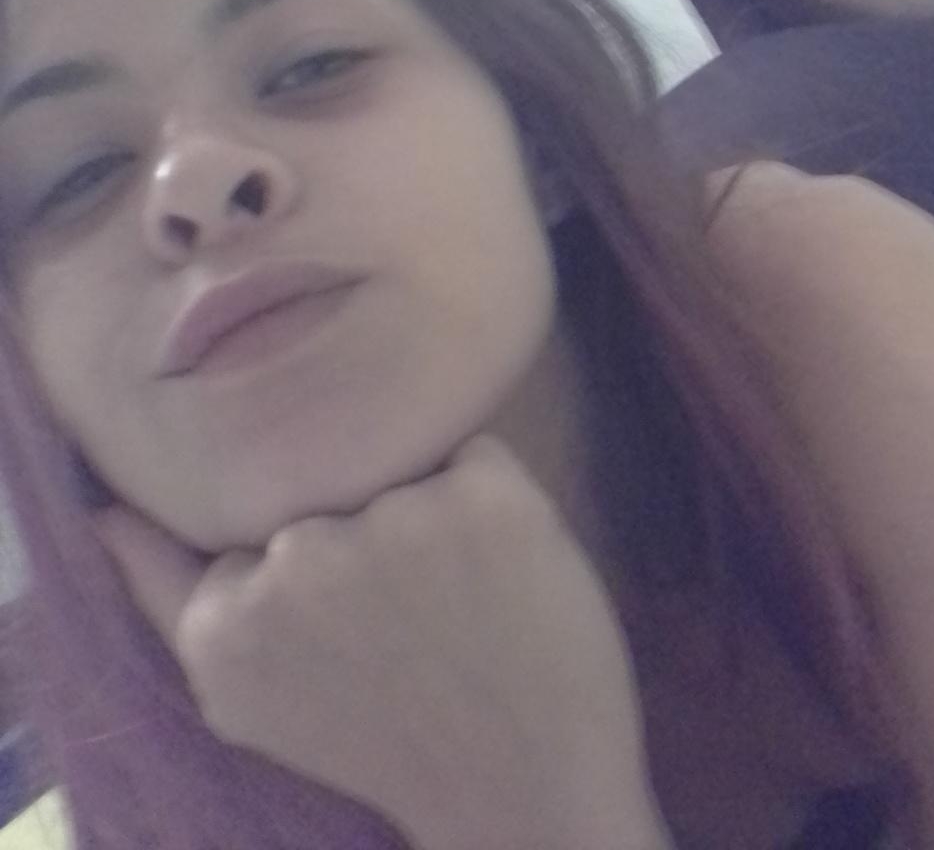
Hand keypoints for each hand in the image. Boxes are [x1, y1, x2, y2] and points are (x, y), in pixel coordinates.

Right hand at [96, 435, 670, 849]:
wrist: (520, 789)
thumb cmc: (383, 736)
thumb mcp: (246, 695)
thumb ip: (171, 599)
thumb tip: (101, 513)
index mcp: (225, 621)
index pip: (246, 527)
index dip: (305, 575)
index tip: (339, 629)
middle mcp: (298, 562)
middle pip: (323, 492)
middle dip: (361, 540)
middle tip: (403, 625)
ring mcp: (393, 523)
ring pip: (398, 470)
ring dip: (426, 517)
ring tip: (455, 604)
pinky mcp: (485, 496)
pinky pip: (475, 456)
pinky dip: (493, 500)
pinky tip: (500, 572)